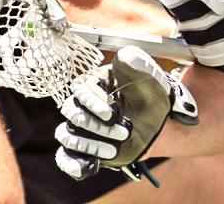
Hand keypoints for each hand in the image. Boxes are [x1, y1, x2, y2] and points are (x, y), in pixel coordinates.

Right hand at [54, 46, 197, 180]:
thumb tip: (125, 56)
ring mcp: (81, 128)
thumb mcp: (150, 79)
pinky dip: (73, 165)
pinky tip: (90, 167)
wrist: (158, 124)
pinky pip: (66, 158)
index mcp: (94, 84)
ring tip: (114, 150)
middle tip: (124, 133)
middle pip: (72, 115)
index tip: (113, 115)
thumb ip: (138, 65)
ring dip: (89, 145)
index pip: (80, 91)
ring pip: (68, 137)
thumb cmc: (152, 97)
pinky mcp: (84, 149)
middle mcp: (82, 106)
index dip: (93, 104)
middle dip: (95, 126)